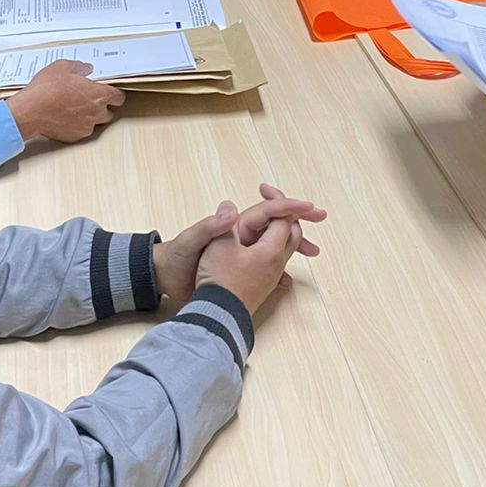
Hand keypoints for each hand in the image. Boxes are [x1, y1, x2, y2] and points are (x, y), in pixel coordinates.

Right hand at [5, 60, 125, 142]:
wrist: (31, 111)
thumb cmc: (46, 90)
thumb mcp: (62, 67)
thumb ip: (79, 67)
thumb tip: (85, 68)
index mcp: (98, 94)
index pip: (119, 97)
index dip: (114, 94)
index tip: (109, 92)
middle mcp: (97, 112)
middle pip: (109, 111)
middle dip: (101, 106)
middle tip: (87, 99)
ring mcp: (87, 126)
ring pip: (95, 122)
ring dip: (89, 116)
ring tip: (74, 108)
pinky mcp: (76, 136)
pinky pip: (81, 130)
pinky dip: (76, 125)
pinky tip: (65, 117)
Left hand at [153, 183, 325, 302]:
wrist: (165, 277)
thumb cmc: (178, 256)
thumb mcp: (193, 240)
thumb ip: (211, 226)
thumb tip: (230, 208)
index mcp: (234, 225)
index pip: (267, 210)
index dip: (289, 206)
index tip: (309, 206)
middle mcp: (240, 235)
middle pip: (277, 223)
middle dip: (299, 221)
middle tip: (320, 217)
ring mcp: (240, 251)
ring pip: (275, 244)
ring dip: (295, 246)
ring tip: (313, 252)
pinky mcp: (238, 268)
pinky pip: (266, 265)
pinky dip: (280, 269)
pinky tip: (290, 280)